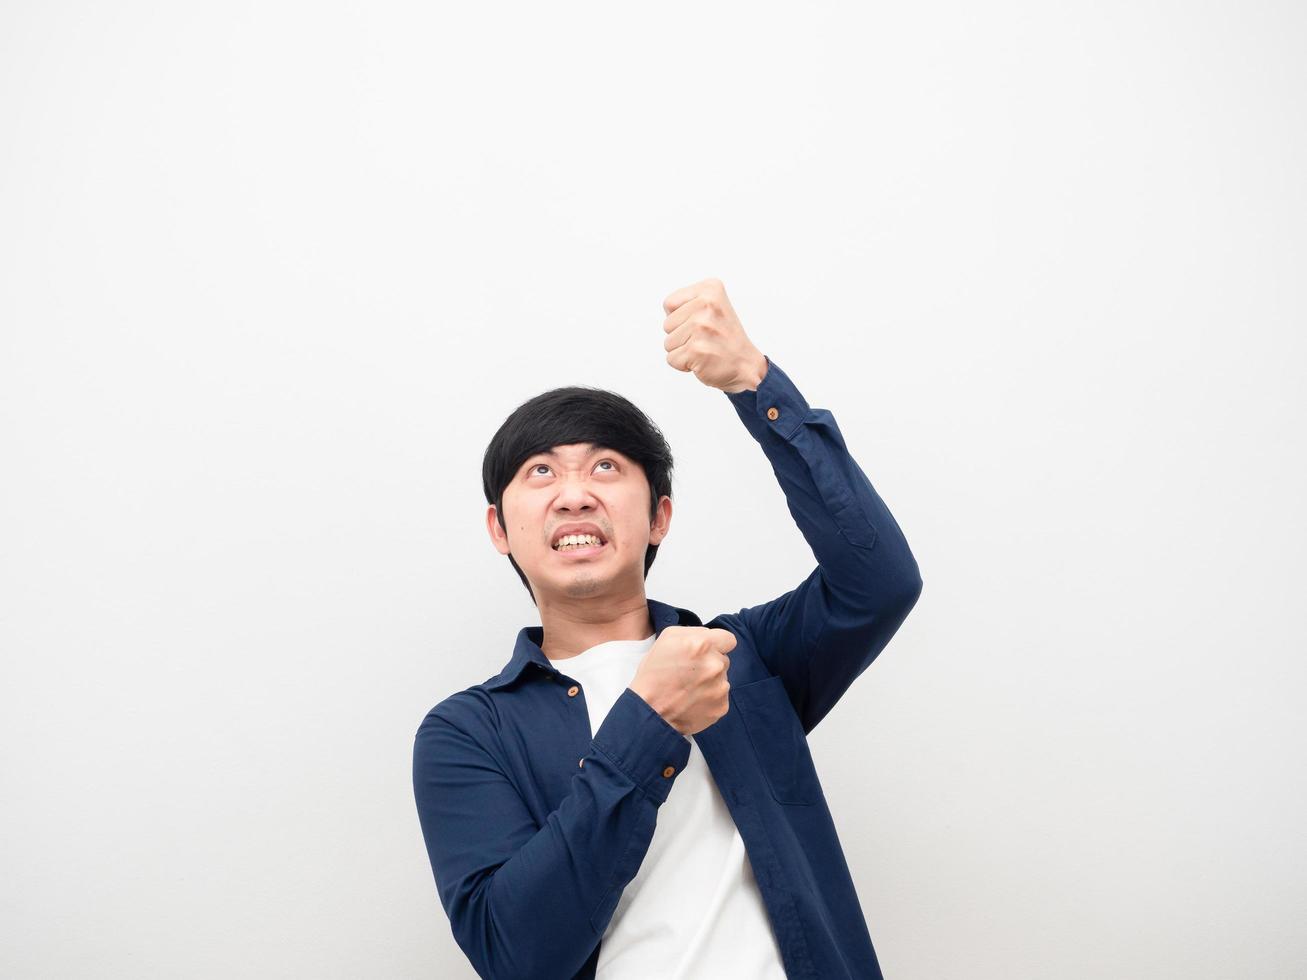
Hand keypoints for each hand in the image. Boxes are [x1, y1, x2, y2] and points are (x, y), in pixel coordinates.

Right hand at [630, 625, 736, 736]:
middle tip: (690, 672)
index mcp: (702, 644)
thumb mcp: (667, 639)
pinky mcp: (722, 706)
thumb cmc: (654, 676)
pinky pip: (721, 697)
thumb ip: (694, 632)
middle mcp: (715, 664)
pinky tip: (693, 700)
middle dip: (710, 663)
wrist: (650, 712)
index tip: (708, 652)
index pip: (729, 639)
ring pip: (722, 679)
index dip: (717, 645)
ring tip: (689, 688)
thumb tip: (710, 636)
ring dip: (710, 681)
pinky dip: (710, 698)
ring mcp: (721, 687)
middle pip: (724, 660)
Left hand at [662, 278, 767, 393]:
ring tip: (704, 348)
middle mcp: (707, 305)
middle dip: (681, 336)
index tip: (701, 323)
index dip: (679, 318)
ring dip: (682, 351)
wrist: (746, 365)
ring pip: (668, 343)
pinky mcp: (696, 349)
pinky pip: (672, 359)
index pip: (670, 303)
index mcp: (710, 289)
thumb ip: (689, 303)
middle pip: (667, 324)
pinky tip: (703, 360)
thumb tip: (667, 312)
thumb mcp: (713, 306)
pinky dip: (684, 365)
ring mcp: (701, 327)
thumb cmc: (725, 338)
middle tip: (704, 339)